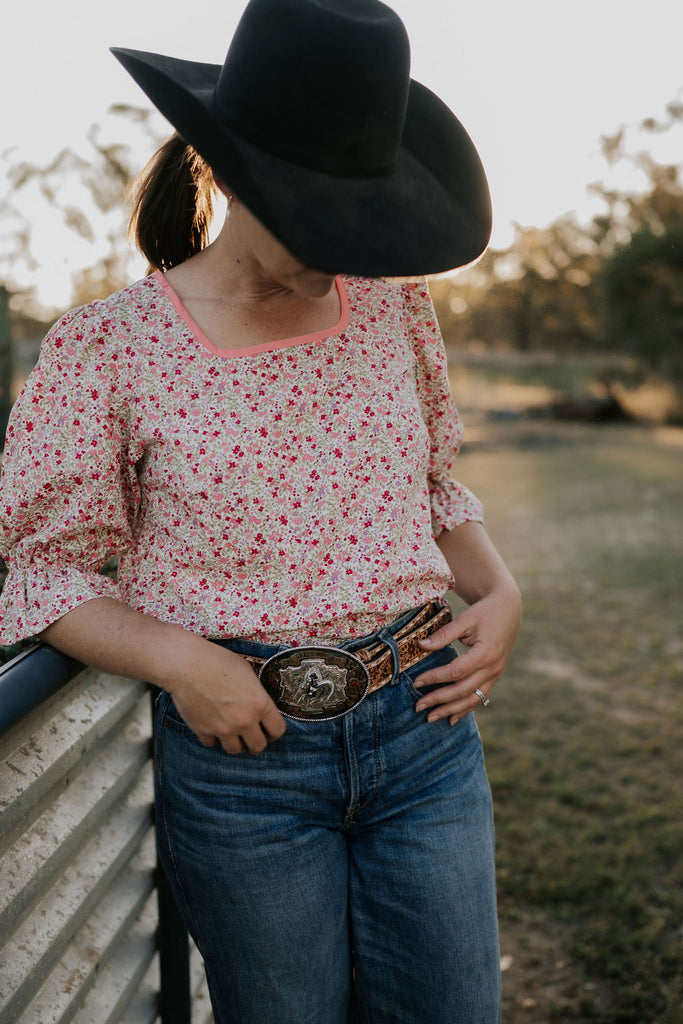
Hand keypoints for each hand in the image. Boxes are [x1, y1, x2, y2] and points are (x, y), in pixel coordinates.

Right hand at [168, 640, 285, 754]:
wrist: (187, 665)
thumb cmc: (218, 661)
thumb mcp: (247, 672)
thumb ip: (256, 692)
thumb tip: (258, 703)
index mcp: (260, 703)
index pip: (277, 730)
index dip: (274, 732)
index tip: (268, 731)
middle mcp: (245, 720)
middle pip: (258, 746)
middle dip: (256, 743)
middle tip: (251, 737)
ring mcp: (224, 728)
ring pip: (235, 750)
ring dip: (236, 743)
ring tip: (233, 735)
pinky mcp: (204, 731)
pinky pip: (212, 744)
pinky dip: (213, 737)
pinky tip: (212, 726)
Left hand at [412, 583, 520, 723]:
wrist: (508, 609)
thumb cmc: (485, 612)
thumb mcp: (465, 619)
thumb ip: (443, 634)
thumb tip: (420, 646)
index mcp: (485, 653)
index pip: (456, 672)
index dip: (435, 678)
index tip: (416, 682)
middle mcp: (493, 668)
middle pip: (463, 690)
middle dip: (439, 700)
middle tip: (418, 706)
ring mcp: (496, 674)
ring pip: (472, 699)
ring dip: (451, 710)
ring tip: (430, 718)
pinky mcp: (495, 677)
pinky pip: (480, 698)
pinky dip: (465, 709)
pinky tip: (451, 719)